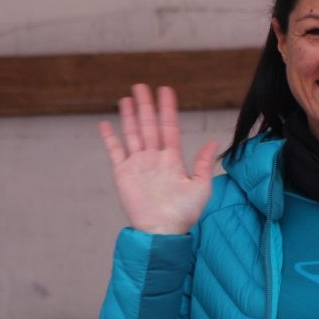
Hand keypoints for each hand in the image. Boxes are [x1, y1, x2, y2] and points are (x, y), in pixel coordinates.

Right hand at [99, 84, 218, 234]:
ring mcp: (138, 165)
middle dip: (146, 105)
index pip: (169, 127)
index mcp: (173, 159)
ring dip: (130, 116)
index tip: (166, 90)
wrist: (162, 232)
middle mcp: (154, 158)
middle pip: (149, 125)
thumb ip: (204, 164)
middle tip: (141, 86)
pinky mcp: (123, 174)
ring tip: (127, 98)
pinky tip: (105, 124)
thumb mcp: (201, 188)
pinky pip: (115, 151)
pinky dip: (110, 138)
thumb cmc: (183, 214)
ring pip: (133, 133)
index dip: (167, 109)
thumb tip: (213, 142)